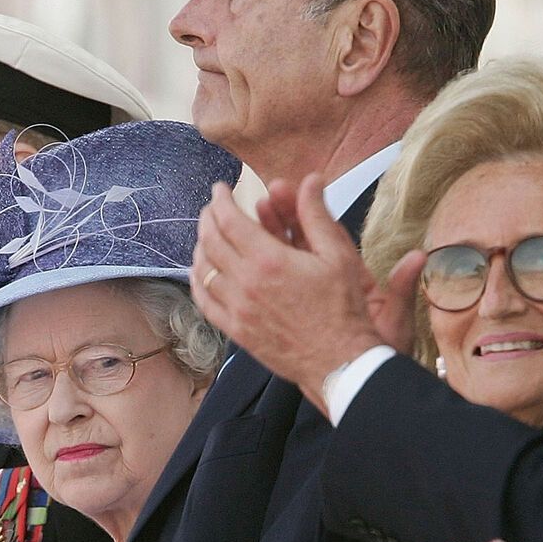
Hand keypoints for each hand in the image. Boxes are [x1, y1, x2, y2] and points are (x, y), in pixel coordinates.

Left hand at [191, 177, 421, 406]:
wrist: (339, 361)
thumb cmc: (343, 308)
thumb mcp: (338, 255)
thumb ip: (316, 216)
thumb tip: (312, 180)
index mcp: (269, 260)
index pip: (229, 220)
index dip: (221, 200)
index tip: (221, 190)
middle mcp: (245, 283)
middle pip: (210, 241)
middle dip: (208, 218)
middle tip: (213, 208)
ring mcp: (237, 309)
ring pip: (203, 270)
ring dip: (201, 246)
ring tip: (207, 234)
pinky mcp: (236, 330)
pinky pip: (204, 301)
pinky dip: (198, 280)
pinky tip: (202, 271)